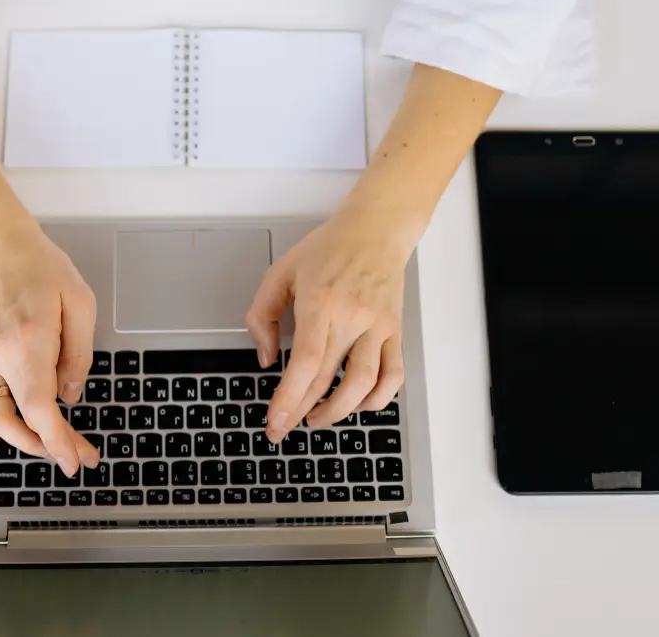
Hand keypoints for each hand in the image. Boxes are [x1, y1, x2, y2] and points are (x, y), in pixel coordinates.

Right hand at [0, 214, 99, 476]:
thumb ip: (78, 357)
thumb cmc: (43, 269)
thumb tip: (69, 396)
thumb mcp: (80, 305)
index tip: (75, 461)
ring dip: (19, 439)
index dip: (57, 441)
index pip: (39, 408)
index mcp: (29, 343)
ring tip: (47, 444)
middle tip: (79, 452)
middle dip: (49, 445)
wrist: (0, 247)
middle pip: (17, 420)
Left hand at [246, 206, 421, 443]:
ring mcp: (378, 326)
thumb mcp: (281, 272)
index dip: (289, 397)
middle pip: (329, 378)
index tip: (275, 420)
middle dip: (302, 411)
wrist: (376, 230)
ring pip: (365, 384)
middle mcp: (352, 317)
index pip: (305, 362)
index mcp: (320, 302)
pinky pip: (393, 375)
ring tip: (316, 418)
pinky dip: (378, 398)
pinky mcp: (395, 331)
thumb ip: (263, 315)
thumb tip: (265, 357)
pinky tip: (358, 404)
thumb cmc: (329, 248)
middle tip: (284, 428)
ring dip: (339, 411)